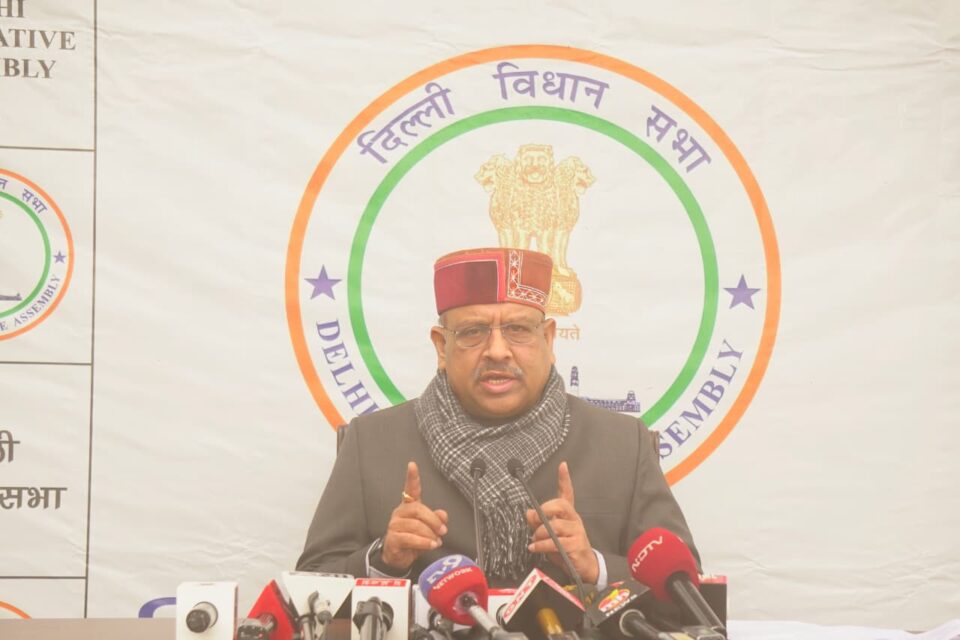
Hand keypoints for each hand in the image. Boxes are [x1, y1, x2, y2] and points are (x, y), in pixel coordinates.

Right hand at [381, 461, 448, 571]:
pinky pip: (410, 538)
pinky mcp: (393, 539)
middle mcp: (400, 513)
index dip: (412, 477)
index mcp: (409, 506)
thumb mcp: (429, 528)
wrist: (398, 557)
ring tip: (436, 542)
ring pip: (416, 525)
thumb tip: (443, 514)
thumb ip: (437, 519)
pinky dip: (424, 543)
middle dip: (434, 520)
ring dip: (430, 535)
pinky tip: (431, 545)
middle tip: (443, 531)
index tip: (412, 465)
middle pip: (418, 509)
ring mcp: (395, 525)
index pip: (410, 489)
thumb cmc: (413, 539)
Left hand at [526, 461, 598, 583]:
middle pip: (560, 504)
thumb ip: (538, 523)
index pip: (568, 493)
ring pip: (555, 525)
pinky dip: (541, 545)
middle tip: (535, 519)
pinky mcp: (576, 544)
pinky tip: (534, 548)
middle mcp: (574, 519)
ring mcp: (577, 531)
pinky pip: (555, 542)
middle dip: (544, 509)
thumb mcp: (549, 534)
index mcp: (568, 514)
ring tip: (534, 540)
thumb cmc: (565, 548)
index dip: (564, 479)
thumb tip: (529, 512)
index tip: (562, 465)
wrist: (583, 567)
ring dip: (540, 533)